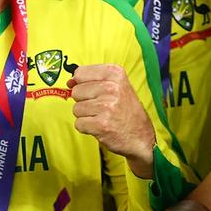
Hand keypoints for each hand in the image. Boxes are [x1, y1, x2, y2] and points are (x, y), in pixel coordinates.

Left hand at [68, 64, 155, 178]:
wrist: (141, 137)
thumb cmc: (126, 111)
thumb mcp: (117, 87)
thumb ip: (93, 80)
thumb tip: (70, 82)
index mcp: (115, 74)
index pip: (80, 72)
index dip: (82, 84)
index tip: (93, 91)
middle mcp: (112, 88)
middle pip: (76, 91)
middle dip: (84, 101)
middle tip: (102, 107)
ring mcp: (106, 106)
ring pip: (76, 108)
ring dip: (86, 116)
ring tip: (102, 117)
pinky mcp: (101, 124)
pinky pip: (78, 123)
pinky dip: (87, 128)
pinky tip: (100, 126)